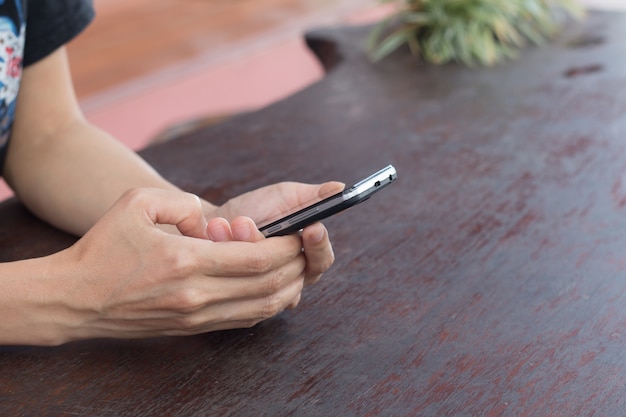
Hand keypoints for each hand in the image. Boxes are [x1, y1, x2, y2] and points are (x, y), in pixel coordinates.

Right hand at [50, 188, 310, 342]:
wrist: (74, 298)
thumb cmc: (102, 247)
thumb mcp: (138, 202)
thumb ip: (182, 201)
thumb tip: (210, 219)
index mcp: (187, 260)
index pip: (256, 258)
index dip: (285, 246)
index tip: (297, 234)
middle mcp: (197, 294)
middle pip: (267, 286)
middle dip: (294, 266)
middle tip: (305, 249)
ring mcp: (195, 316)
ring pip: (260, 309)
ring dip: (287, 289)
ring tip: (297, 270)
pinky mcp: (191, 329)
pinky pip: (242, 322)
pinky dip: (266, 307)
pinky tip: (273, 291)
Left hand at [207, 181, 344, 285]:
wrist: (213, 221)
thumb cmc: (255, 209)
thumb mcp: (285, 197)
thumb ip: (313, 196)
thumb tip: (340, 188)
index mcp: (306, 253)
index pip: (321, 259)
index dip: (319, 246)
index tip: (312, 227)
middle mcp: (289, 274)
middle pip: (291, 272)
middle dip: (265, 243)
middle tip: (245, 223)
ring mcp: (265, 286)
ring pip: (263, 275)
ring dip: (243, 244)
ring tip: (228, 223)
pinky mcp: (241, 292)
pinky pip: (238, 280)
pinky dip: (225, 253)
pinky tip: (216, 234)